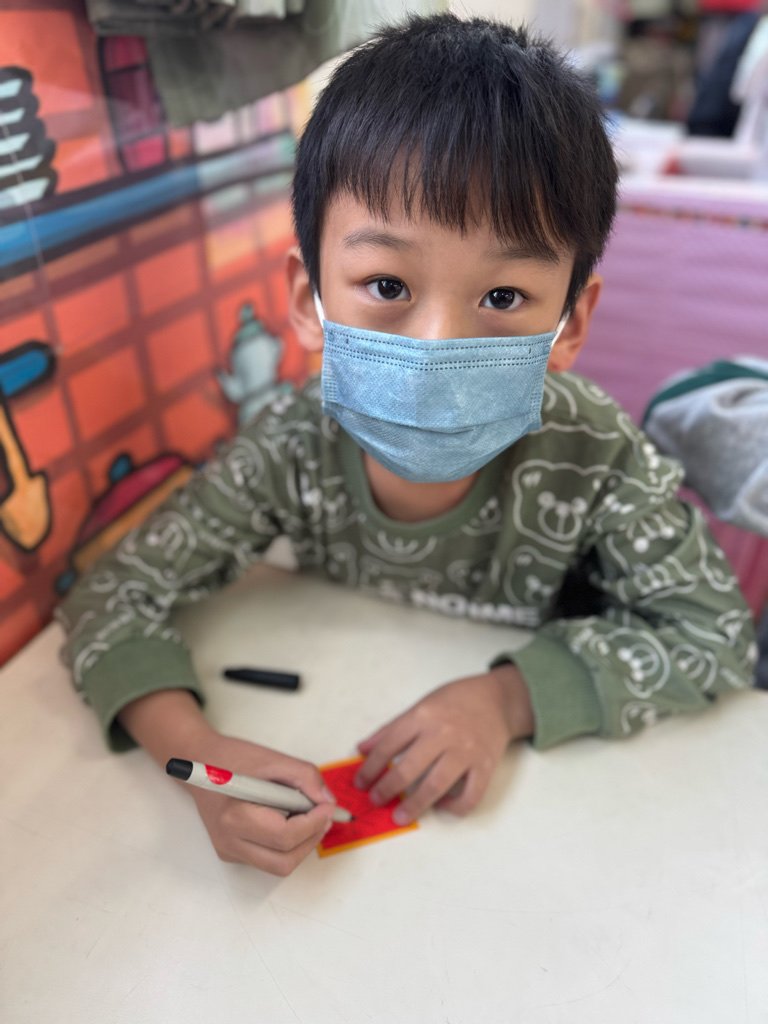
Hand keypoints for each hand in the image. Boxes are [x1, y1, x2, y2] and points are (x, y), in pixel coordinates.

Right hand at [118, 690, 336, 875]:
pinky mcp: (231, 852)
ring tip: (309, 817)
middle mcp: (228, 841)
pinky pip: (268, 858)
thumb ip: (305, 777)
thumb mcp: (273, 759)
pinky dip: (286, 845)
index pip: (284, 837)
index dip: (313, 824)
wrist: (200, 762)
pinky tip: (287, 820)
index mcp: (235, 817)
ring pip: (278, 865)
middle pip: (283, 861)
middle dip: (311, 840)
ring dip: (301, 845)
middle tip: (324, 816)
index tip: (328, 807)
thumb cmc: (234, 758)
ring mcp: (228, 850)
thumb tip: (327, 801)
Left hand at [354, 664, 532, 824]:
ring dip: (415, 804)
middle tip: (377, 801)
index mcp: (423, 716)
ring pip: (437, 784)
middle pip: (410, 767)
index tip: (360, 782)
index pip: (389, 744)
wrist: (497, 699)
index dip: (371, 766)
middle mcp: (444, 733)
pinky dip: (455, 807)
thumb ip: (391, 729)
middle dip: (388, 788)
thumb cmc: (455, 701)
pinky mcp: (486, 766)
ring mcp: (466, 751)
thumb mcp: (420, 705)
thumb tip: (363, 750)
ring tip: (401, 816)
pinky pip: (470, 795)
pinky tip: (442, 806)